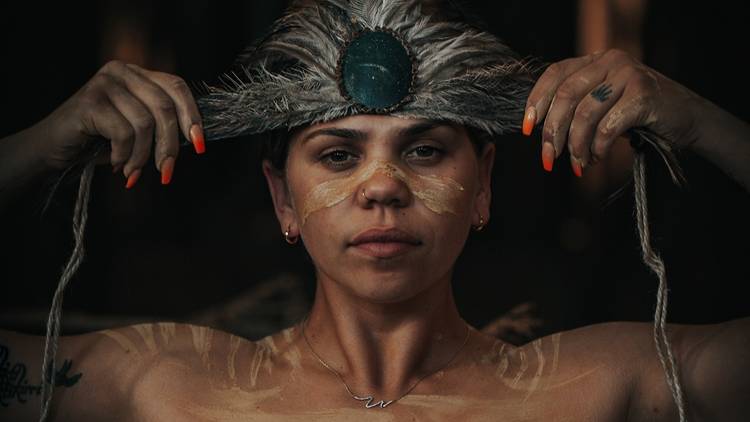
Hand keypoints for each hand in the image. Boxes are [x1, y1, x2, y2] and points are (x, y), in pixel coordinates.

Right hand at [31, 60, 204, 186]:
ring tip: (133, 171)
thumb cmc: (100, 142)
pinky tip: (116, 163)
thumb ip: (162, 125)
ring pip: (145, 123)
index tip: (200, 146)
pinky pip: (124, 133)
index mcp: (138, 74)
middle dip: (169, 145)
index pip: (177, 87)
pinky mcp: (89, 101)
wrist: (53, 149)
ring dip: (142, 156)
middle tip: (166, 171)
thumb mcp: (138, 130)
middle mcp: (122, 72)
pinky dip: (124, 155)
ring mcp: (104, 83)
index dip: (192, 116)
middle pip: (164, 107)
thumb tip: (195, 139)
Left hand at [523, 49, 701, 176]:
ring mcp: (628, 75)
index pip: (554, 74)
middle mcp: (610, 61)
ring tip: (579, 164)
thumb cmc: (640, 116)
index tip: (526, 129)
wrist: (688, 119)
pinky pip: (607, 126)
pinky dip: (597, 147)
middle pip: (565, 96)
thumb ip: (577, 108)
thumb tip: (543, 134)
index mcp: (595, 60)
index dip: (536, 101)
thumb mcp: (604, 105)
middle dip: (552, 132)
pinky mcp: (643, 94)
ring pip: (584, 113)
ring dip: (576, 146)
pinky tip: (597, 157)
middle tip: (548, 159)